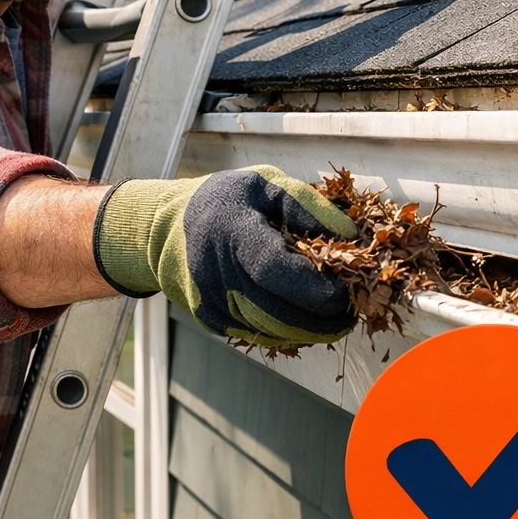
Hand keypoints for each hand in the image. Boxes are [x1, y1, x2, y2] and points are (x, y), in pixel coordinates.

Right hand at [93, 165, 357, 345]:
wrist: (167, 228)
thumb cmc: (225, 201)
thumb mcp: (264, 184)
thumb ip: (305, 205)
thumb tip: (349, 234)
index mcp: (231, 231)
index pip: (275, 270)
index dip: (314, 288)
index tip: (345, 292)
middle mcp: (216, 272)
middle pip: (278, 312)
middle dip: (321, 319)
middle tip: (350, 313)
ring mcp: (210, 301)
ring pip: (271, 332)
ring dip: (309, 332)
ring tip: (334, 320)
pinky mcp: (210, 319)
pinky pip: (258, 335)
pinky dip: (287, 333)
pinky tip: (304, 321)